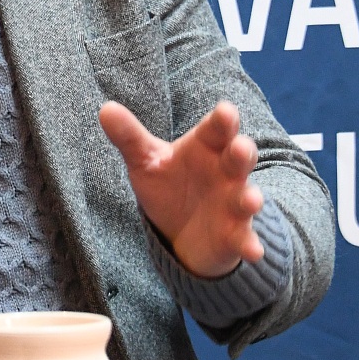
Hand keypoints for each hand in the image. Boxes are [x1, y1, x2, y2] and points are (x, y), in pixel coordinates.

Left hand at [99, 100, 264, 277]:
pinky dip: (250, 245)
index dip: (222, 120)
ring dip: (250, 199)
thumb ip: (129, 137)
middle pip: (239, 158)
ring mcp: (234, 204)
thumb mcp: (147, 160)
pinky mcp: (235, 236)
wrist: (182, 229)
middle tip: (240, 147)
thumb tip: (105, 108)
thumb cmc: (170, 183)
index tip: (226, 111)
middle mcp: (226, 172)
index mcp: (206, 147)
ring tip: (252, 200)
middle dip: (242, 152)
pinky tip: (253, 251)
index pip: (216, 129)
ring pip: (246, 198)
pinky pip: (245, 240)